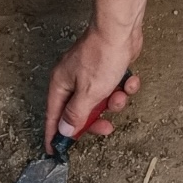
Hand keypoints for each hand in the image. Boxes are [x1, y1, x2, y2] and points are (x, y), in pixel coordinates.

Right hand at [44, 25, 141, 151]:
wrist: (120, 30)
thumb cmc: (102, 55)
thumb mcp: (89, 93)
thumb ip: (77, 114)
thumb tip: (65, 130)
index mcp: (61, 85)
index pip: (54, 116)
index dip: (55, 135)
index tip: (56, 151)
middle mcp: (72, 79)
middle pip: (80, 112)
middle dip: (96, 120)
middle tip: (106, 127)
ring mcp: (89, 74)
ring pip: (100, 102)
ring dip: (113, 102)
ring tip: (120, 94)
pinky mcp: (106, 70)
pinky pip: (113, 88)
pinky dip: (123, 87)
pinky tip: (129, 80)